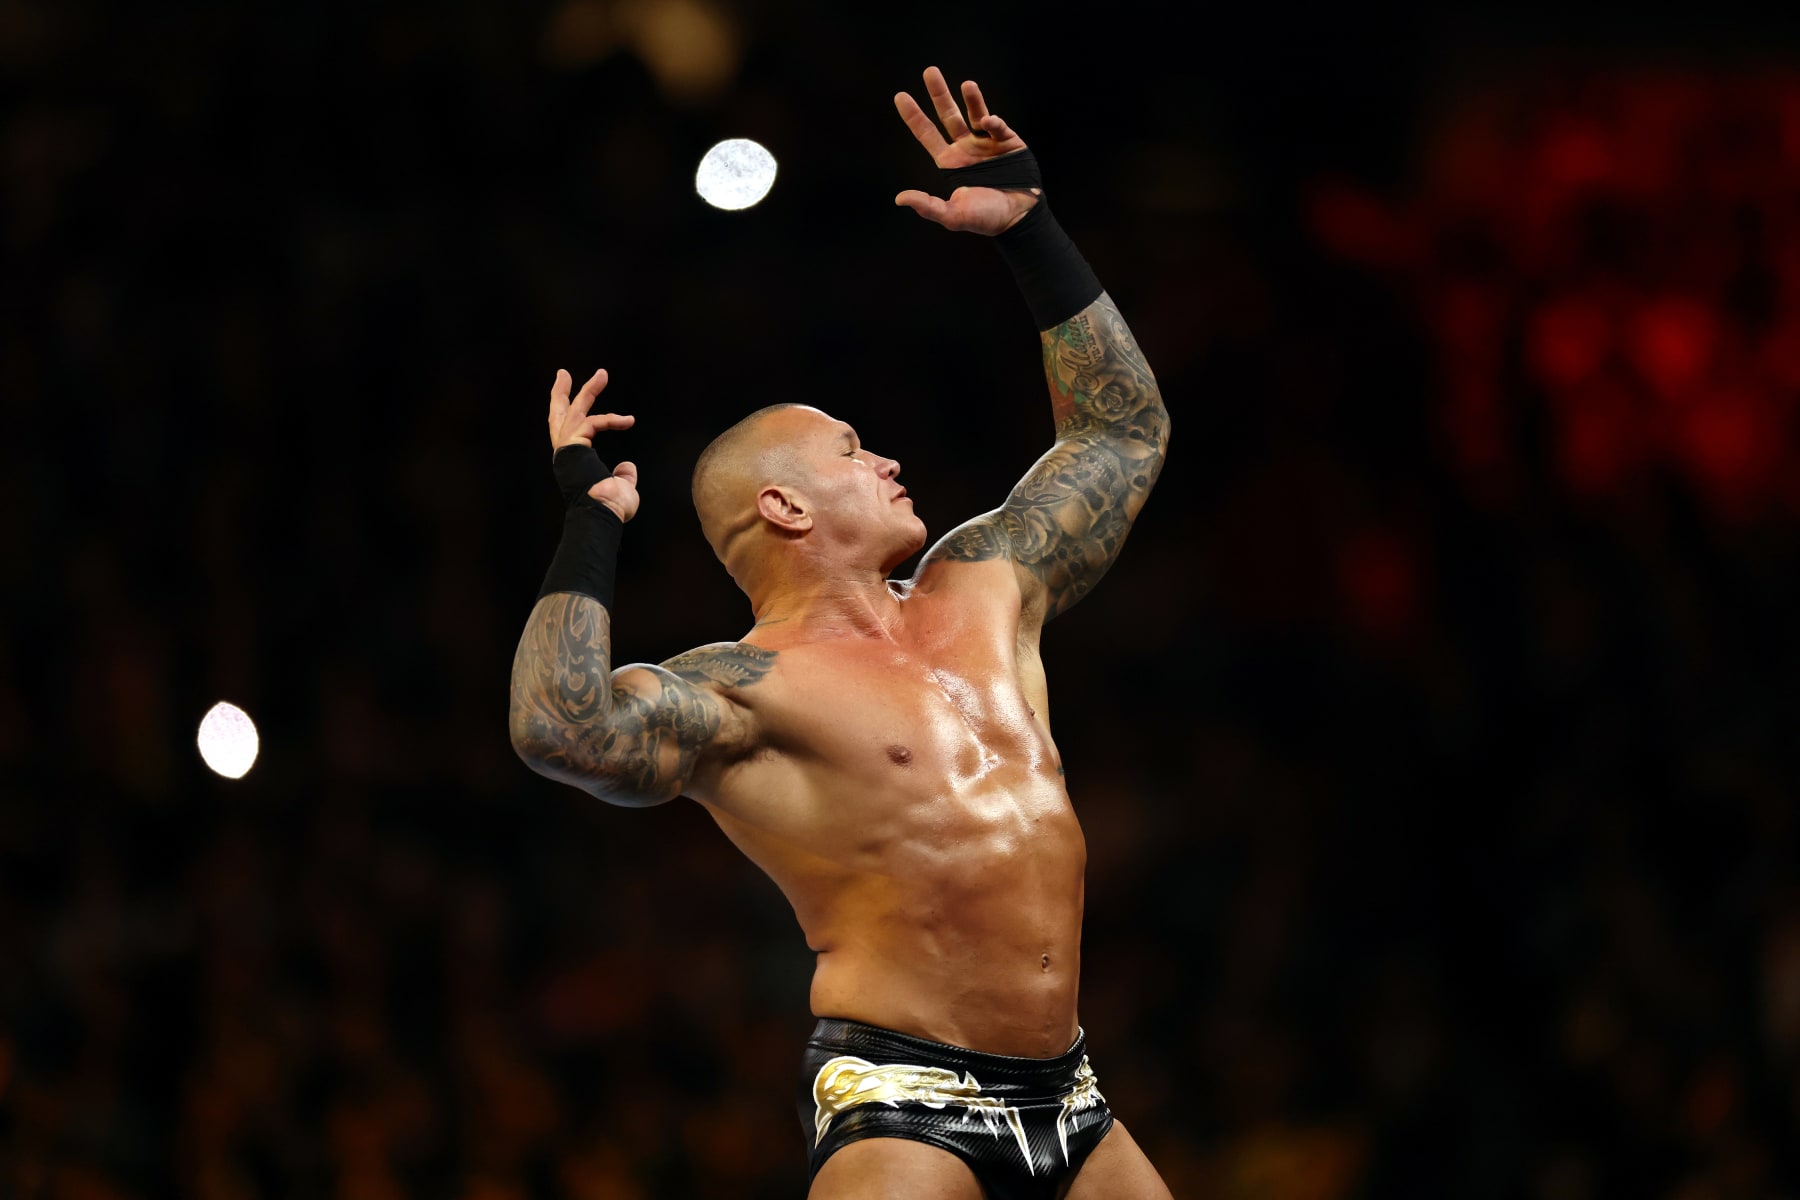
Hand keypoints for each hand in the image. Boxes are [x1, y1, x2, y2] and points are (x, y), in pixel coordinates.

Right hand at [548, 367, 639, 521]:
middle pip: (558, 416)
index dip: (582, 417)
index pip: (572, 434)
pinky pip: (591, 423)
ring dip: (588, 390)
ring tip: (602, 374)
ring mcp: (567, 450)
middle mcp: (566, 455)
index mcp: (574, 463)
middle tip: (563, 373)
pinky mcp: (572, 446)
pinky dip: (610, 420)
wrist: (601, 515)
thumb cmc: (610, 508)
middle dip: (560, 393)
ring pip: (572, 411)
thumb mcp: (622, 489)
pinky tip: (628, 420)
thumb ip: (623, 475)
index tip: (594, 406)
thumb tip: (627, 467)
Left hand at [893, 66, 1035, 235]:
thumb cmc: (986, 218)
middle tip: (930, 71)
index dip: (913, 115)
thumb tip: (899, 198)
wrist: (1019, 217)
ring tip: (967, 85)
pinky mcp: (1007, 141)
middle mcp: (965, 148)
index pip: (926, 134)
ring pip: (974, 113)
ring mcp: (986, 142)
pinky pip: (997, 127)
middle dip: (939, 93)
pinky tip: (989, 122)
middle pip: (947, 114)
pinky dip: (993, 122)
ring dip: (971, 98)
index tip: (900, 95)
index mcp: (950, 161)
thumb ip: (928, 206)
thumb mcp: (953, 215)